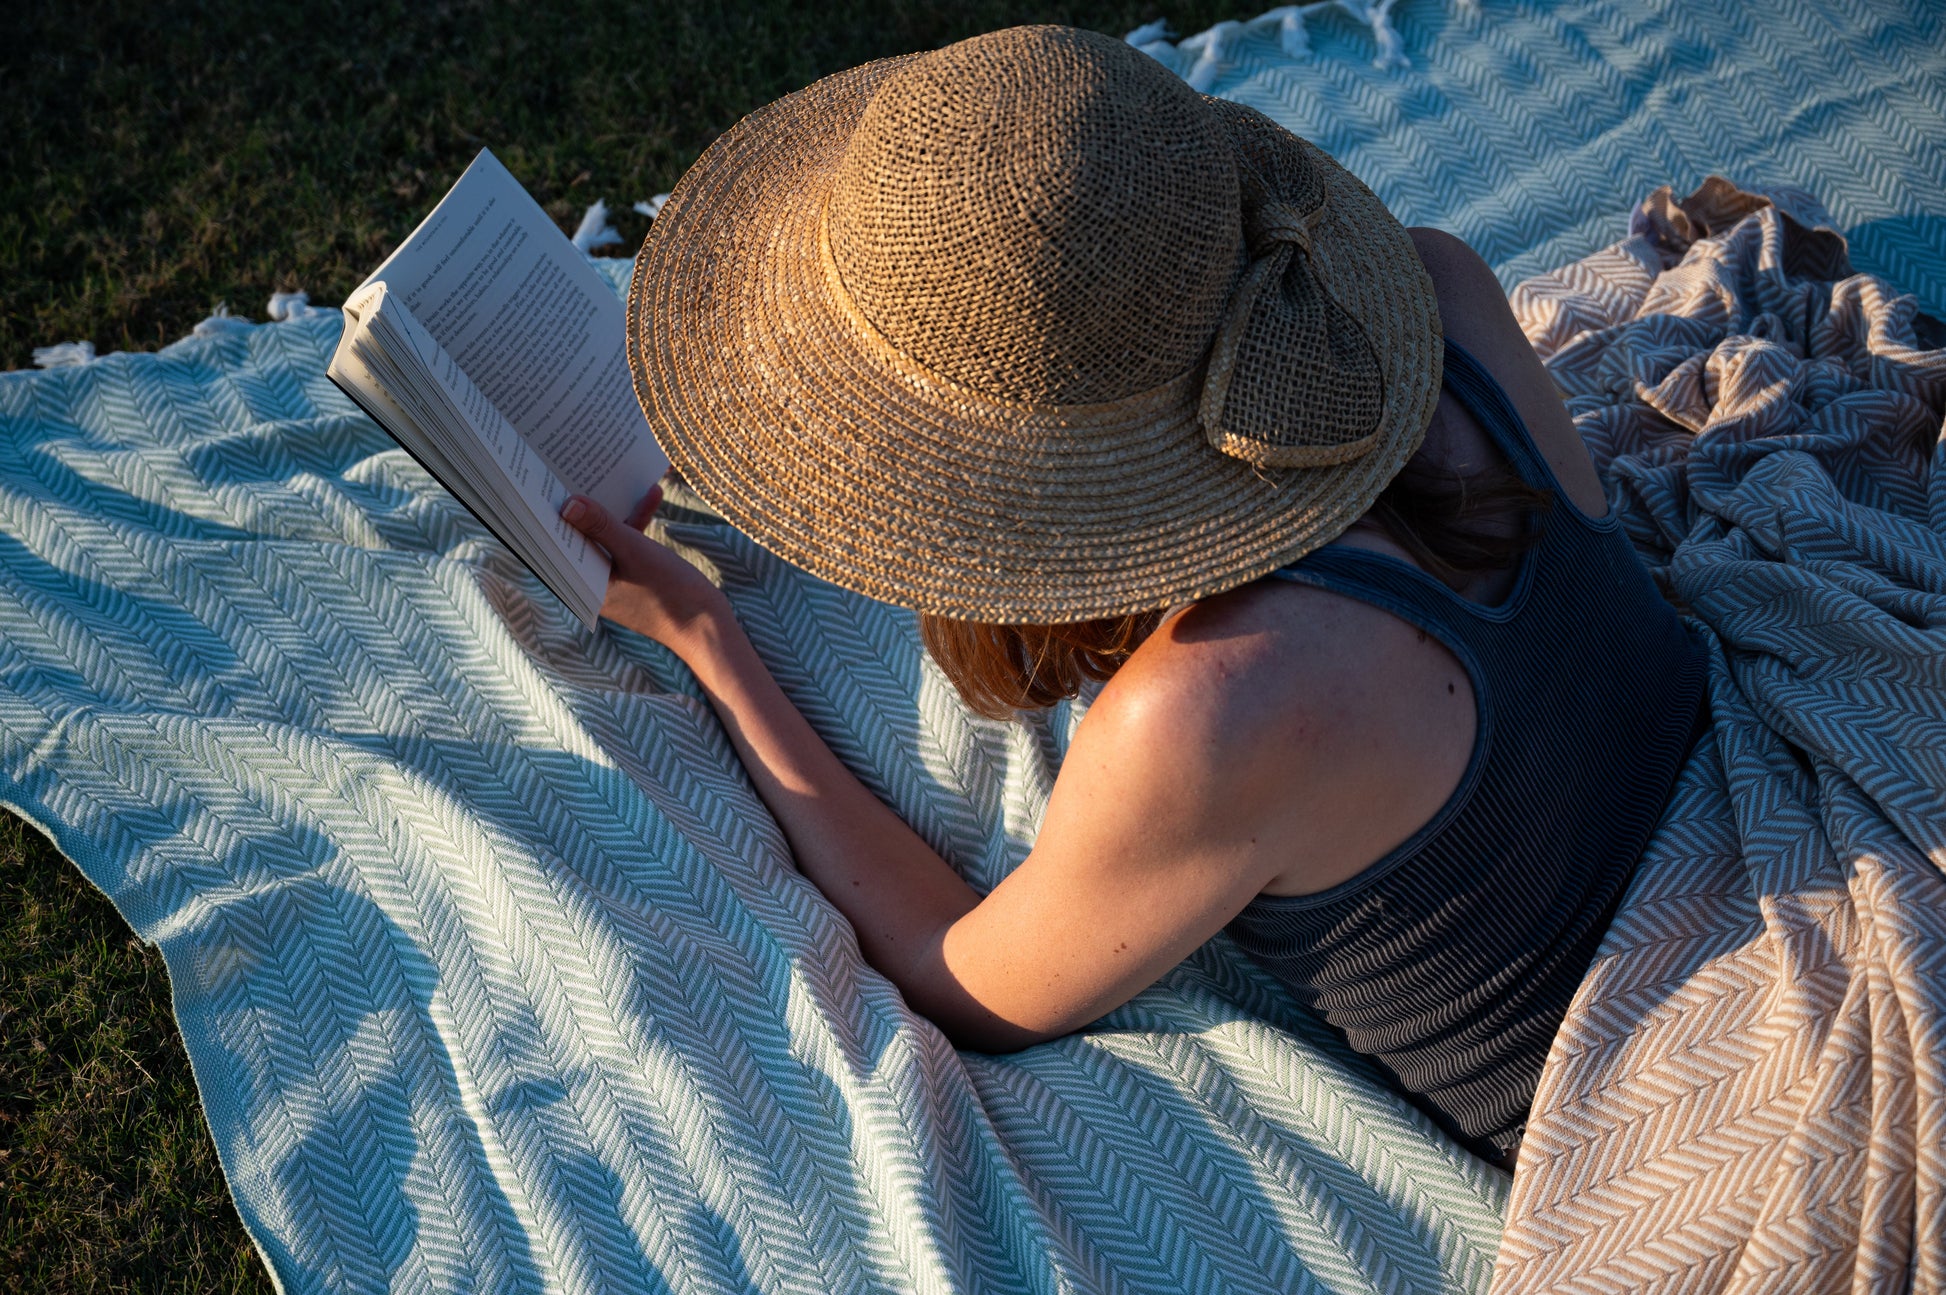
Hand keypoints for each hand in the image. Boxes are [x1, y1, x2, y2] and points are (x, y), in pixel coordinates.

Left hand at [561, 485, 732, 651]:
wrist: (708, 626)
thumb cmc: (669, 593)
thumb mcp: (635, 552)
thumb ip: (601, 526)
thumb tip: (568, 503)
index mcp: (583, 586)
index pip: (558, 547)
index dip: (552, 516)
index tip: (546, 484)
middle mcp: (593, 583)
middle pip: (580, 538)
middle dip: (584, 505)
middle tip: (576, 471)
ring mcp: (614, 579)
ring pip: (605, 537)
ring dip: (616, 510)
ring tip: (616, 475)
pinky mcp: (635, 574)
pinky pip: (628, 543)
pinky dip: (637, 522)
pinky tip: (653, 494)